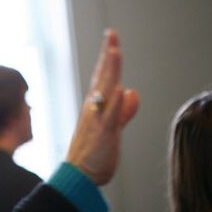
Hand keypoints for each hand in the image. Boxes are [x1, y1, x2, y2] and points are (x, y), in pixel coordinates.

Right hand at [66, 30, 139, 184]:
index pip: (104, 77)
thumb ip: (124, 111)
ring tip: (114, 52)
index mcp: (96, 107)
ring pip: (105, 92)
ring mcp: (98, 120)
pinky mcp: (103, 134)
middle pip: (103, 78)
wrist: (79, 176)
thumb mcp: (113, 129)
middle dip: (108, 56)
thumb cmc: (94, 154)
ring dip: (110, 72)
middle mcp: (95, 110)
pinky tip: (121, 90)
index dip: (108, 58)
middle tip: (111, 35)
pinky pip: (110, 117)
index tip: (111, 39)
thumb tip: (132, 91)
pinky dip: (115, 103)